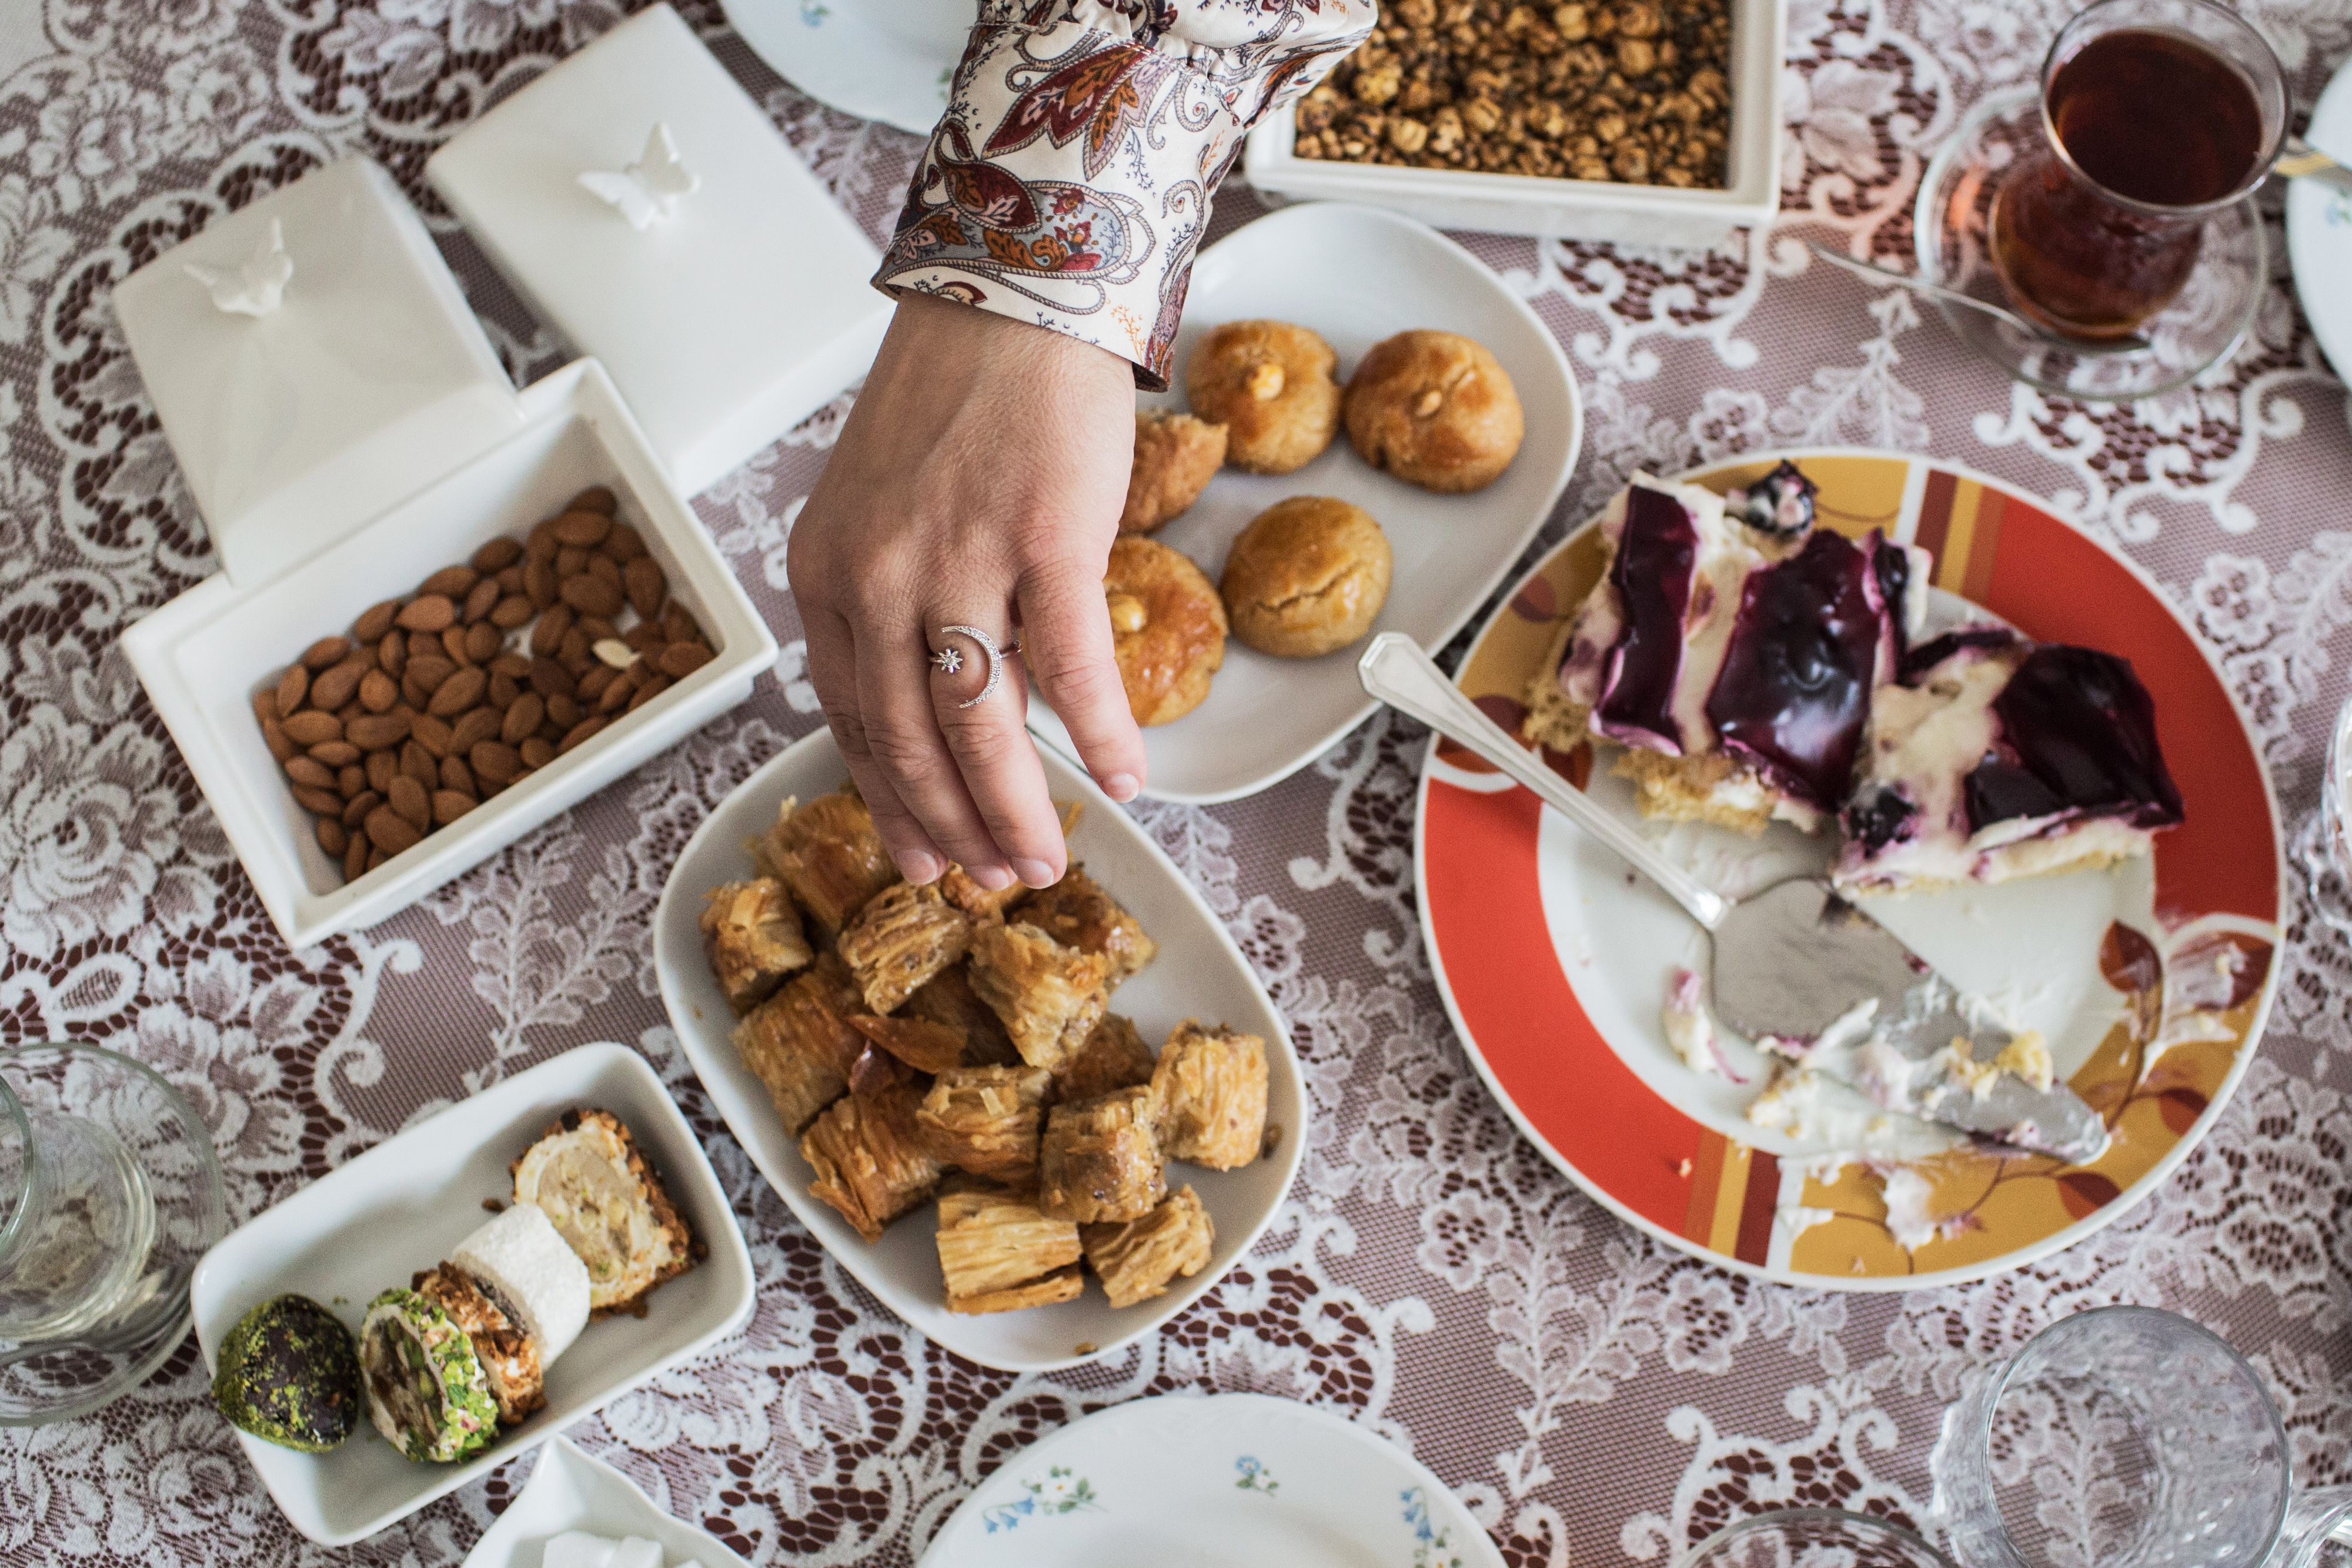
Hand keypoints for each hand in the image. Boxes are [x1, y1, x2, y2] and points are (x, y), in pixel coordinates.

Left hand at [787, 293, 1146, 891]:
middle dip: (954, 826)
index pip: (852, 718)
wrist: (1015, 293)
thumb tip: (938, 699)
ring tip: (1047, 860)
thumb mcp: (880, 505)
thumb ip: (889, 600)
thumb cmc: (956, 398)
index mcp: (828, 572)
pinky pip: (1072, 666)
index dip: (891, 800)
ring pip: (981, 722)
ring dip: (1017, 807)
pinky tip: (1127, 780)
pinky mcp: (1045, 538)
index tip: (922, 854)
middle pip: (912, 738)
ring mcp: (959, 557)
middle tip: (994, 879)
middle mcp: (878, 574)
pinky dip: (1103, 733)